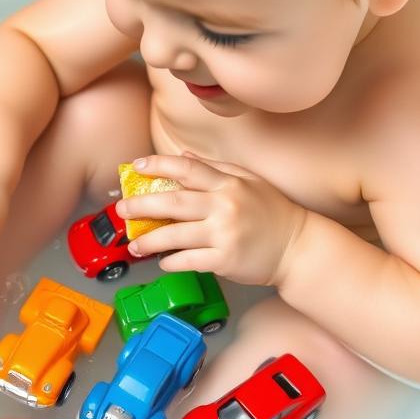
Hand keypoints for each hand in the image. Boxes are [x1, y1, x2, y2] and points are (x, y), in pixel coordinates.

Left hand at [115, 153, 307, 287]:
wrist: (298, 247)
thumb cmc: (272, 212)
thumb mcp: (249, 181)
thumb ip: (215, 169)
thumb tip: (182, 157)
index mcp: (229, 183)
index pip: (186, 169)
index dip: (158, 165)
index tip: (136, 167)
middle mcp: (224, 206)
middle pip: (173, 202)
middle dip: (141, 205)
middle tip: (121, 210)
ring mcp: (224, 235)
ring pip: (175, 236)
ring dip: (150, 240)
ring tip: (135, 244)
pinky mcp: (225, 260)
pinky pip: (188, 260)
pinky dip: (172, 261)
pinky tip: (163, 260)